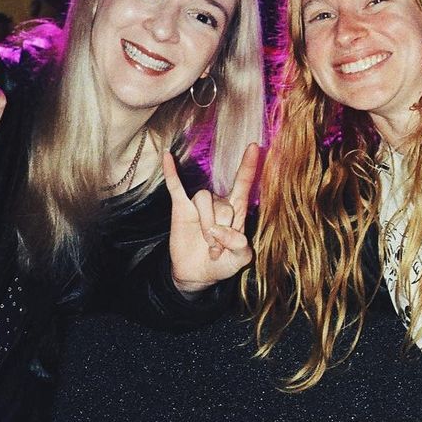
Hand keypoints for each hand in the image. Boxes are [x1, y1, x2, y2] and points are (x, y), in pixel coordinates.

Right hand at [164, 142, 259, 293]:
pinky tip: (167, 156)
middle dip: (221, 232)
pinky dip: (171, 172)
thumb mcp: (240, 260)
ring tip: (209, 245)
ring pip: (204, 199)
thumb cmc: (222, 263)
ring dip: (207, 226)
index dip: (248, 166)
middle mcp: (218, 202)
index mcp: (236, 209)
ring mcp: (198, 204)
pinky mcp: (180, 207)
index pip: (243, 183)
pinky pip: (175, 186)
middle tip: (217, 250)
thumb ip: (240, 247)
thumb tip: (221, 231)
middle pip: (223, 204)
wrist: (197, 274)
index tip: (254, 147)